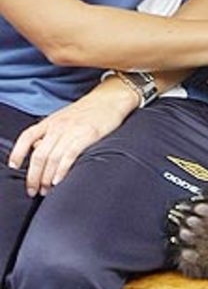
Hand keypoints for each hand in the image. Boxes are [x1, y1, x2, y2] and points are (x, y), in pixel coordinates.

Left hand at [8, 79, 137, 196]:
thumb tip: (35, 151)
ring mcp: (73, 129)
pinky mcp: (88, 134)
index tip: (15, 167)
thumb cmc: (88, 111)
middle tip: (34, 190)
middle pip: (39, 155)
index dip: (18, 153)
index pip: (27, 136)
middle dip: (34, 176)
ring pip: (52, 158)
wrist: (111, 98)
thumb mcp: (64, 118)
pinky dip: (62, 170)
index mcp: (51, 121)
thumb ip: (49, 134)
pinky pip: (70, 155)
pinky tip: (59, 181)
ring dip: (47, 178)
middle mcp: (59, 125)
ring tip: (47, 190)